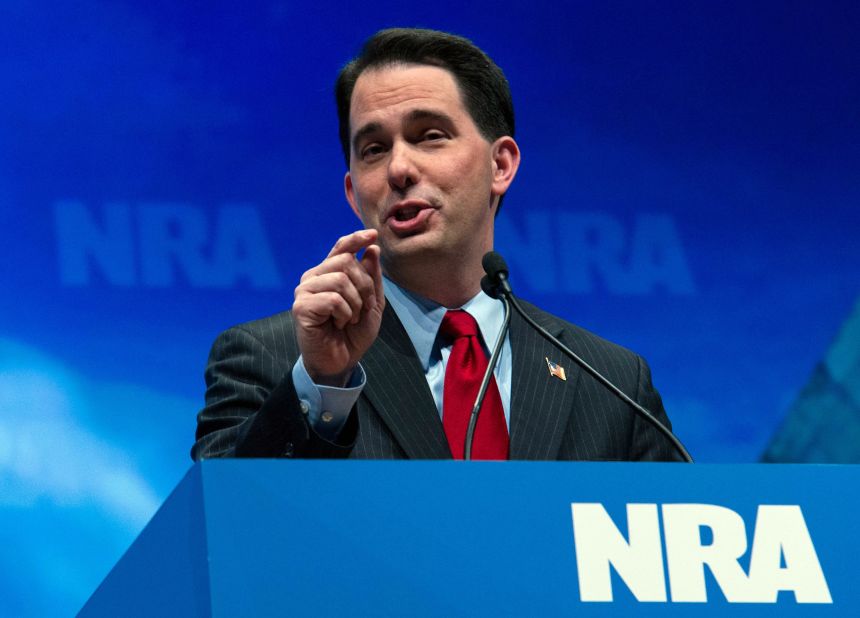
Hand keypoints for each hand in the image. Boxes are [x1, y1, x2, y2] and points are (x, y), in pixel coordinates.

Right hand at [292, 229, 384, 385]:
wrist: (340, 362)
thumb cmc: (353, 334)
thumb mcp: (371, 304)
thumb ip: (372, 278)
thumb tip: (371, 249)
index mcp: (329, 274)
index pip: (341, 248)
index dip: (356, 239)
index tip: (372, 235)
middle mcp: (314, 278)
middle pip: (345, 261)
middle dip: (365, 285)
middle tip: (364, 308)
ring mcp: (305, 291)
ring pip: (340, 279)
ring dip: (355, 302)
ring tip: (351, 318)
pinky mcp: (301, 306)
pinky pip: (333, 299)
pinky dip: (344, 313)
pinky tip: (339, 323)